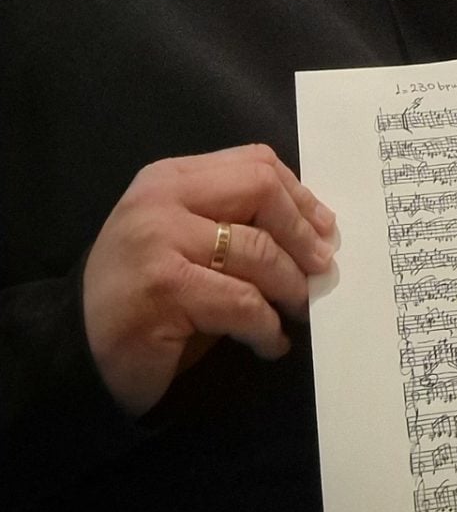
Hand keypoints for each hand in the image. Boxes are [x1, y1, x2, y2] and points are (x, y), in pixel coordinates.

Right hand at [81, 144, 336, 416]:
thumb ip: (231, 217)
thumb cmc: (142, 293)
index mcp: (170, 178)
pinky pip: (243, 303)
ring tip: (299, 310)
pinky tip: (271, 342)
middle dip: (302, 232)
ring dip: (290, 287)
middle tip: (321, 268)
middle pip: (261, 192)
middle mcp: (161, 201)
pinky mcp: (164, 292)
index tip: (324, 228)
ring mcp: (158, 243)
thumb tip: (316, 228)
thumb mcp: (183, 237)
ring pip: (258, 252)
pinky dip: (268, 328)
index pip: (254, 163)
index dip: (299, 195)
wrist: (76, 349)